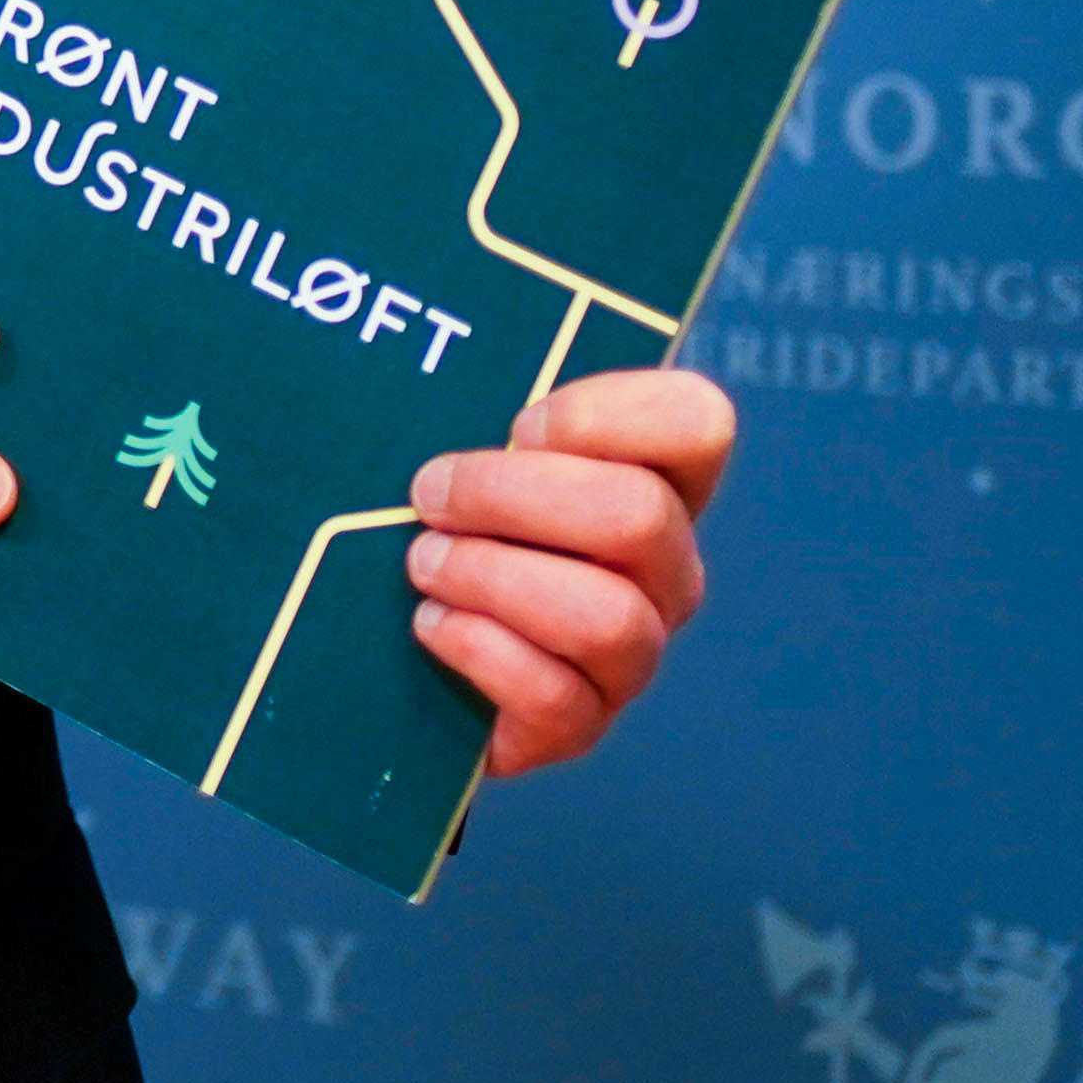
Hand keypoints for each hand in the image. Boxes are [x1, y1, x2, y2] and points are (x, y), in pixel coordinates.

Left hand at [407, 367, 731, 776]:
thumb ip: (470, 405)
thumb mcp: (451, 448)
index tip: (517, 428)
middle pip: (638, 517)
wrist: (386, 652)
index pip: (696, 422)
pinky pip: (556, 695)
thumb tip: (430, 357)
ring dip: (491, 578)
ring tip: (423, 565)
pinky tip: (430, 627)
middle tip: (429, 496)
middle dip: (510, 497)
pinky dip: (478, 650)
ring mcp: (631, 654)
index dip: (604, 416)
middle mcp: (663, 570)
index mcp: (651, 482)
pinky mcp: (580, 725)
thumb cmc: (424, 522)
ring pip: (607, 617)